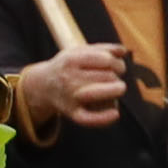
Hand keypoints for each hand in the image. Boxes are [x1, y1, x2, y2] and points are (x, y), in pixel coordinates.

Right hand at [8, 45, 126, 137]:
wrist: (43, 85)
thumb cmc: (68, 66)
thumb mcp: (79, 51)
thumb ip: (102, 48)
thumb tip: (123, 51)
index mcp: (72, 60)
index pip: (106, 59)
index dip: (117, 62)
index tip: (115, 64)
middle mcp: (69, 79)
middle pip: (107, 76)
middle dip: (117, 75)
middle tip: (114, 75)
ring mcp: (70, 97)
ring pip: (103, 93)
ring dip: (116, 90)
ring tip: (116, 88)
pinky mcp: (72, 114)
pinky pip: (89, 119)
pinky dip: (104, 118)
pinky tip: (115, 113)